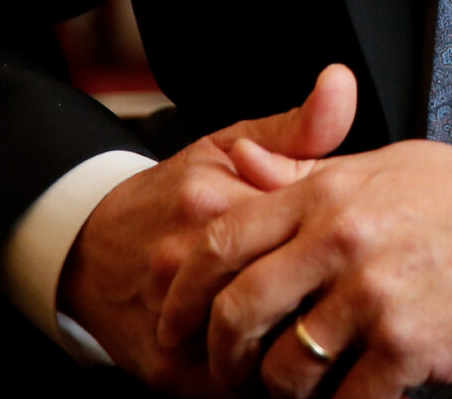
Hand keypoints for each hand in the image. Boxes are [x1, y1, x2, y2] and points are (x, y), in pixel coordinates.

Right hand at [59, 65, 357, 392]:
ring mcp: (175, 321)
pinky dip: (263, 379)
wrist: (88, 247)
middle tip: (355, 299)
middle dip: (325, 302)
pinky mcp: (166, 370)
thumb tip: (341, 83)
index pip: (307, 234)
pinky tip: (282, 356)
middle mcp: (190, 262)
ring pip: (265, 349)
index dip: (340, 249)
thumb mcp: (227, 145)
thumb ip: (296, 126)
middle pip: (288, 296)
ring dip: (298, 345)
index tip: (363, 252)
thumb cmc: (172, 194)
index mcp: (216, 202)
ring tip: (325, 332)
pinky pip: (234, 386)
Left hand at [159, 139, 451, 398]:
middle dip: (220, 355)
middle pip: (238, 311)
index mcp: (330, 192)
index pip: (220, 242)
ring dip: (282, 391)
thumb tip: (239, 165)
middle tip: (227, 374)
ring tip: (300, 389)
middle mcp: (342, 240)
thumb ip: (308, 170)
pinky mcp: (410, 345)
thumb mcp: (385, 164)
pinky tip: (352, 398)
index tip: (174, 324)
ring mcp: (375, 295)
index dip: (182, 294)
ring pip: (285, 368)